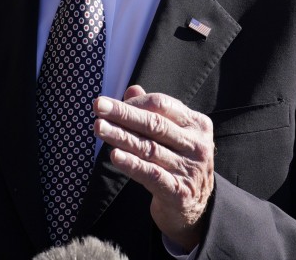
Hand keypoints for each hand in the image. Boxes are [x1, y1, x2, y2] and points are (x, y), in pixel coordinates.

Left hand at [93, 85, 214, 249]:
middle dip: (123, 114)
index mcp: (198, 124)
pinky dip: (131, 164)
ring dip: (121, 136)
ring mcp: (190, 169)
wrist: (195, 207)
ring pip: (149, 148)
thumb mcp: (172, 135)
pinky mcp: (179, 192)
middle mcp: (197, 145)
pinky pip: (151, 174)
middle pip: (154, 124)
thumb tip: (132, 89)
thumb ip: (153, 112)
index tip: (108, 103)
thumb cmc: (178, 163)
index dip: (134, 102)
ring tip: (99, 127)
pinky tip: (114, 155)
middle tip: (98, 106)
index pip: (162, 105)